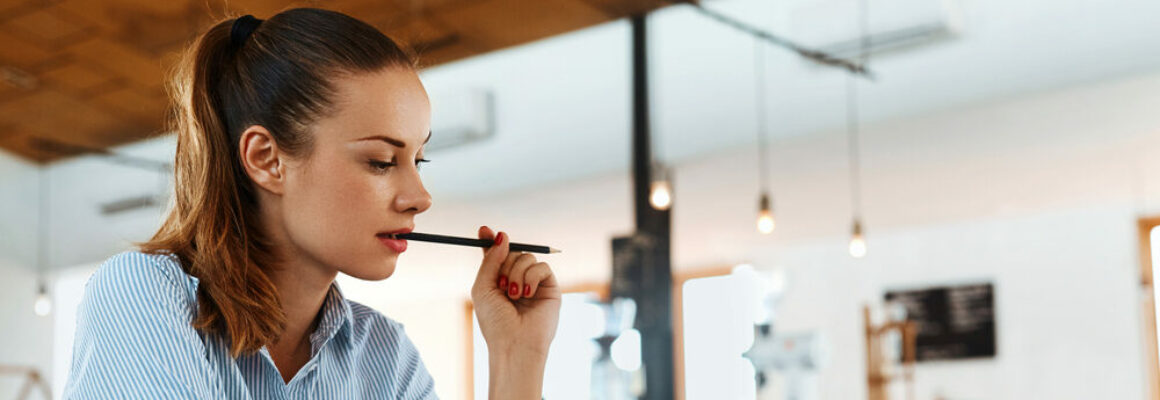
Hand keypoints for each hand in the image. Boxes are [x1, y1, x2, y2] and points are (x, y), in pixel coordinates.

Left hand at [471, 226, 560, 357]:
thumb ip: (491, 260)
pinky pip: (542, 266)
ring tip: (513, 295)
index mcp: (498, 281)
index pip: (497, 255)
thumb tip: (503, 235)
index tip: (483, 230)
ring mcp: (534, 283)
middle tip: (501, 283)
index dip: (491, 241)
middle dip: (504, 262)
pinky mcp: (550, 287)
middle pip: (512, 251)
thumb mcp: (483, 287)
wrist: (514, 343)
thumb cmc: (495, 321)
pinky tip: (527, 294)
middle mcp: (517, 280)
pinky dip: (531, 277)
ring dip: (516, 273)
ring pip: (527, 257)